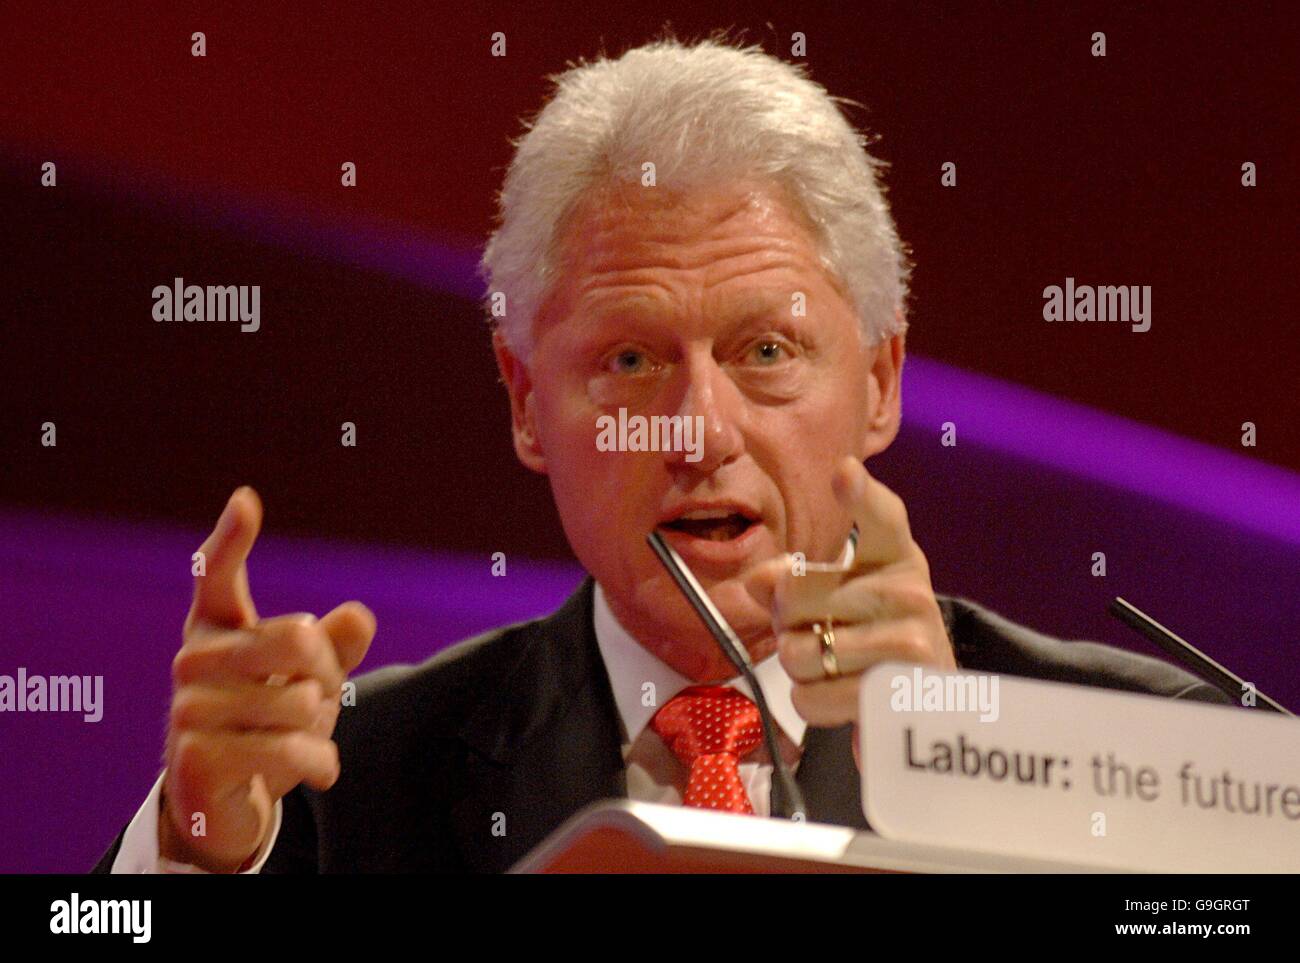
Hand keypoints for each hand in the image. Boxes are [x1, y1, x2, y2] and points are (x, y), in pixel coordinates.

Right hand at [159, 487, 375, 871]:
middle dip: (326, 675)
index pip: (218, 575)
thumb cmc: (269, 723)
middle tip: (313, 701)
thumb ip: (336, 647)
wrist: (225, 803)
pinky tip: (312, 771)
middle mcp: (192, 660)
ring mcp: (188, 709)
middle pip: (298, 638)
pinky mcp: (197, 758)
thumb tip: (358, 615)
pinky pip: (292, 749)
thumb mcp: (312, 681)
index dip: (232, 538)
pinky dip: (320, 765)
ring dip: (319, 728)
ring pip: (299, 701)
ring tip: (296, 739)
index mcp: (216, 629)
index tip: (247, 500)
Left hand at [763, 458, 954, 760]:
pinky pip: (811, 697)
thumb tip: (759, 580)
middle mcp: (908, 589)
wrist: (927, 705)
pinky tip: (838, 696)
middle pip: (796, 593)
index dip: (860, 495)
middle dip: (786, 622)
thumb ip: (791, 582)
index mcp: (894, 555)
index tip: (844, 473)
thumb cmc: (871, 636)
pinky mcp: (898, 690)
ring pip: (799, 651)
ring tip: (831, 667)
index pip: (881, 516)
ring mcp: (909, 638)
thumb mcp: (837, 597)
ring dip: (799, 668)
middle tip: (814, 632)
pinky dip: (810, 702)